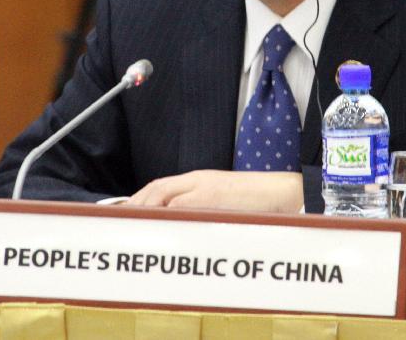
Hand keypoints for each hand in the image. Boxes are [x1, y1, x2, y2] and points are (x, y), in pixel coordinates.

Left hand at [126, 170, 303, 212]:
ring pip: (165, 194)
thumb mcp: (224, 201)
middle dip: (135, 203)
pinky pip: (183, 206)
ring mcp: (206, 188)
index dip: (138, 198)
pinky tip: (155, 225)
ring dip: (145, 208)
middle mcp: (199, 181)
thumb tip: (177, 224)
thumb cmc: (258, 202)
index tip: (123, 212)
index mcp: (200, 180)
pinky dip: (166, 214)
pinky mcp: (214, 198)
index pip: (160, 186)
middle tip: (119, 220)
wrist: (286, 193)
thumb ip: (201, 207)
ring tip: (130, 224)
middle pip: (157, 188)